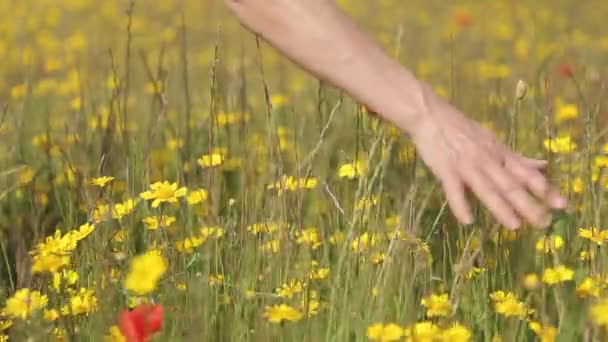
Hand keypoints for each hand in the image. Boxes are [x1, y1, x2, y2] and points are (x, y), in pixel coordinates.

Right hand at [408, 83, 567, 228]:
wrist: (432, 117)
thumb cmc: (463, 130)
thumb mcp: (493, 141)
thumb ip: (516, 158)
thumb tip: (543, 166)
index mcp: (499, 153)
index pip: (526, 173)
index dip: (544, 188)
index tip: (561, 204)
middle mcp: (487, 160)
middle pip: (510, 185)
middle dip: (528, 204)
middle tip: (544, 223)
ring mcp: (466, 165)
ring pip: (487, 189)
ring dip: (501, 208)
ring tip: (515, 226)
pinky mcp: (446, 170)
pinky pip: (454, 190)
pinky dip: (461, 205)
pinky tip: (468, 221)